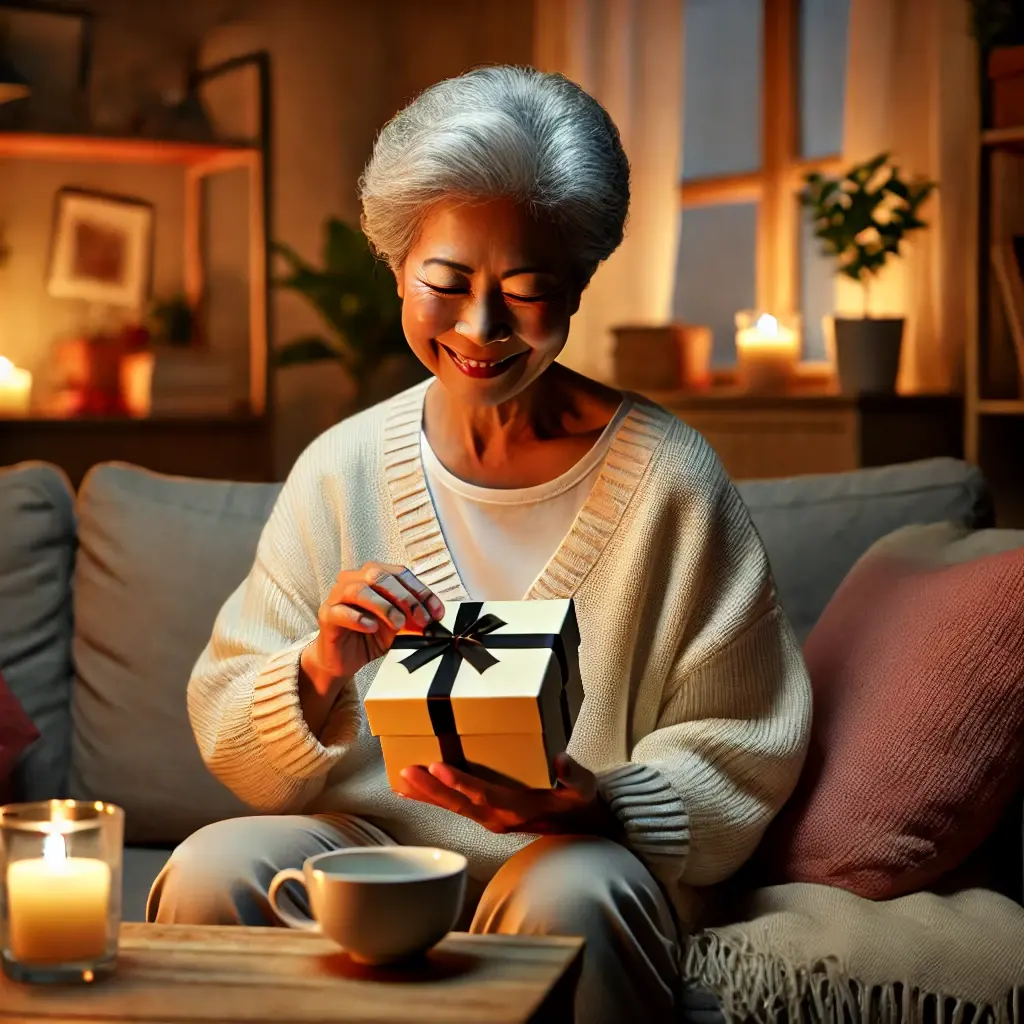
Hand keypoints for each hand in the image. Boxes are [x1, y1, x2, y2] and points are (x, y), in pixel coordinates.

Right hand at [300, 562, 443, 695]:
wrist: (344, 659)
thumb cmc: (369, 635)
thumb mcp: (398, 626)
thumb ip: (414, 618)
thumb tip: (434, 617)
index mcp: (374, 576)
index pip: (400, 573)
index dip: (421, 591)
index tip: (436, 611)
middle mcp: (354, 579)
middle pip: (379, 576)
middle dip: (405, 597)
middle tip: (420, 618)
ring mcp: (337, 596)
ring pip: (359, 590)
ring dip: (384, 606)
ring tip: (397, 623)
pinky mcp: (327, 615)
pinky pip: (341, 611)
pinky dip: (359, 618)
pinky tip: (372, 627)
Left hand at [397, 753, 620, 837]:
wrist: (580, 826)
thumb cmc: (578, 801)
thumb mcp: (584, 787)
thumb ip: (574, 774)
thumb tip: (561, 761)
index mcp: (518, 807)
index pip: (484, 794)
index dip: (460, 782)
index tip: (438, 767)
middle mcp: (498, 817)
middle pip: (459, 803)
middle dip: (430, 788)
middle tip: (406, 771)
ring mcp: (489, 819)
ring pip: (452, 807)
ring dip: (426, 793)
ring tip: (401, 779)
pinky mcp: (485, 816)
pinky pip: (454, 807)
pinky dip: (432, 798)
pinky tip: (410, 791)